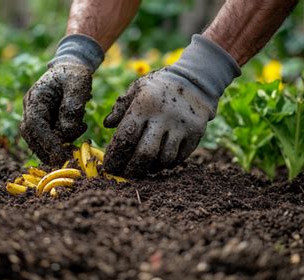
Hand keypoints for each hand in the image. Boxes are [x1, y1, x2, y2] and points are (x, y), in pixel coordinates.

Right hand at [21, 35, 103, 164]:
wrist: (71, 68)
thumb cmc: (75, 74)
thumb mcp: (78, 84)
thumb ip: (72, 106)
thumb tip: (66, 131)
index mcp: (35, 97)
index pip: (34, 125)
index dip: (46, 142)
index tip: (60, 155)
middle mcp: (30, 108)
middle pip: (31, 136)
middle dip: (48, 150)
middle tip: (70, 156)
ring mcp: (35, 116)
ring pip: (38, 140)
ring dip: (57, 145)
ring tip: (81, 129)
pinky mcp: (44, 122)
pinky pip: (48, 138)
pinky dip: (62, 141)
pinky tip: (79, 129)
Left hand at [103, 35, 240, 175]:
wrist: (196, 80)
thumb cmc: (159, 86)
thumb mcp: (137, 88)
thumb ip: (120, 107)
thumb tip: (107, 124)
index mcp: (144, 105)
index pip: (126, 137)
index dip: (115, 155)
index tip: (109, 166)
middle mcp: (163, 117)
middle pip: (144, 154)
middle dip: (131, 169)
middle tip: (124, 175)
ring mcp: (181, 127)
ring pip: (163, 159)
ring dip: (150, 168)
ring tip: (141, 168)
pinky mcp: (195, 133)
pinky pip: (179, 157)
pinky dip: (167, 164)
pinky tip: (158, 162)